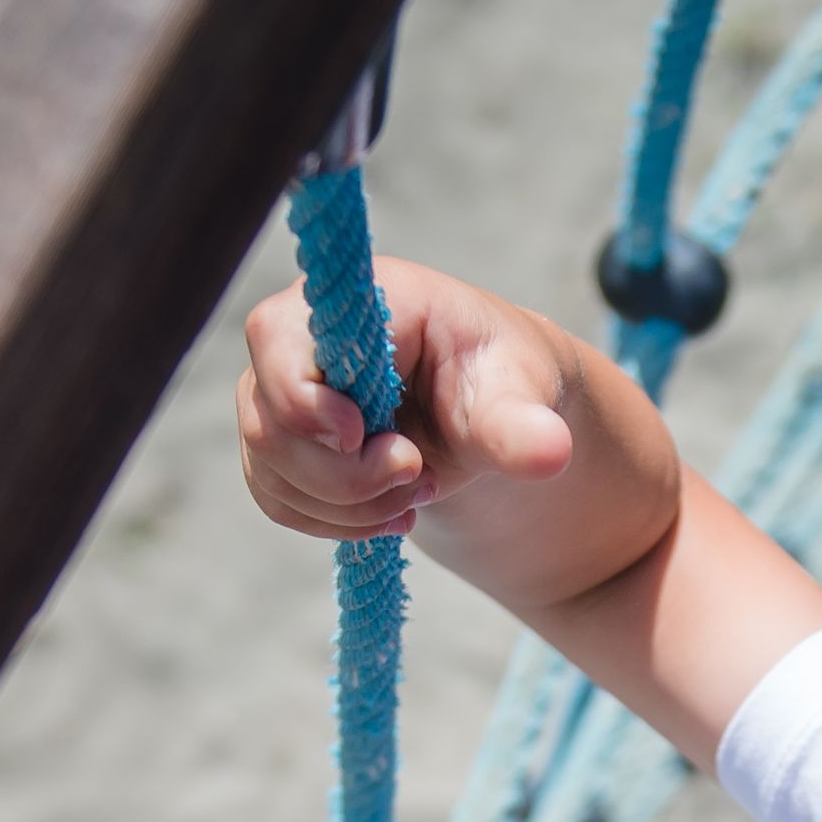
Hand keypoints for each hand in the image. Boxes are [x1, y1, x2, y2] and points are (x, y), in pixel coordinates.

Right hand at [236, 257, 580, 544]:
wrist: (484, 413)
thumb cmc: (499, 381)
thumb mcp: (520, 395)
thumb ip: (523, 424)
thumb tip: (550, 453)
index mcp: (357, 299)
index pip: (278, 337)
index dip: (304, 400)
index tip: (361, 438)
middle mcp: (299, 334)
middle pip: (272, 422)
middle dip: (347, 475)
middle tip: (418, 476)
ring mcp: (278, 388)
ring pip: (271, 468)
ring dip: (348, 505)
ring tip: (416, 491)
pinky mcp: (277, 439)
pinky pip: (277, 499)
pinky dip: (335, 522)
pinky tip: (389, 509)